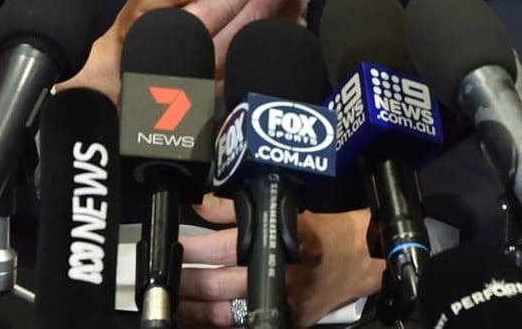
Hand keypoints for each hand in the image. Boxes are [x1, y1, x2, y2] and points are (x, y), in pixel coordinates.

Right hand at [56, 0, 313, 101]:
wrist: (121, 83)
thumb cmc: (134, 33)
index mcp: (188, 25)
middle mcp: (209, 53)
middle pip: (251, 19)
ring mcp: (222, 74)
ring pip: (260, 41)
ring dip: (285, 15)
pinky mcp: (229, 87)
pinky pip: (259, 60)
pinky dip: (278, 41)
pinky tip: (293, 23)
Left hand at [178, 195, 382, 327]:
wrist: (356, 258)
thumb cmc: (318, 232)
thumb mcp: (280, 209)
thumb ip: (235, 209)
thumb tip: (200, 204)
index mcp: (271, 245)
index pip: (220, 248)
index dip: (191, 247)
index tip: (172, 243)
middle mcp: (273, 278)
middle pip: (216, 286)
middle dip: (186, 283)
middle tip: (164, 277)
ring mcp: (278, 306)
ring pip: (224, 314)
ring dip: (195, 310)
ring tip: (175, 302)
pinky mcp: (284, 322)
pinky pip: (241, 327)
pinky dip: (216, 324)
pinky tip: (199, 320)